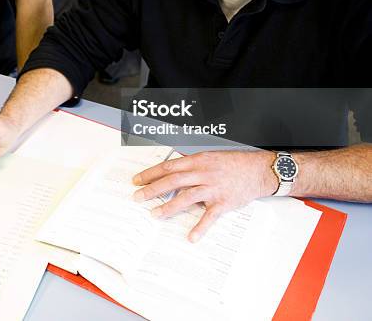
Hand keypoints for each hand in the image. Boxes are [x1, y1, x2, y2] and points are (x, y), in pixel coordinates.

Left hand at [132, 150, 276, 241]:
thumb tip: (172, 171)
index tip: (137, 180)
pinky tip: (191, 237)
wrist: (257, 170)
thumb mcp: (208, 157)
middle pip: (172, 181)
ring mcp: (213, 188)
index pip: (168, 167)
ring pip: (186, 197)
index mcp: (197, 161)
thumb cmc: (232, 163)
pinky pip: (209, 216)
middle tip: (138, 197)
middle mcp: (203, 173)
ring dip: (169, 207)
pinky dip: (200, 227)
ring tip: (155, 215)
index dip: (151, 174)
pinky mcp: (223, 202)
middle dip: (152, 189)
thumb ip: (190, 165)